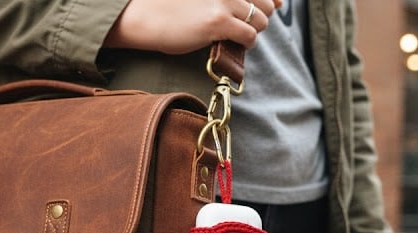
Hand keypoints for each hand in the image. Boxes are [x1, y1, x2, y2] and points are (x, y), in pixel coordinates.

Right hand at [105, 0, 281, 53]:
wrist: (143, 15)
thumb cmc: (169, 4)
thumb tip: (272, 2)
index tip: (275, 4)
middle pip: (265, 3)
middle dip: (260, 15)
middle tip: (243, 23)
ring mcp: (225, 1)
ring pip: (261, 20)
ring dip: (253, 30)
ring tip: (236, 34)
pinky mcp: (219, 21)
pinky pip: (250, 35)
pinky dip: (247, 43)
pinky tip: (235, 43)